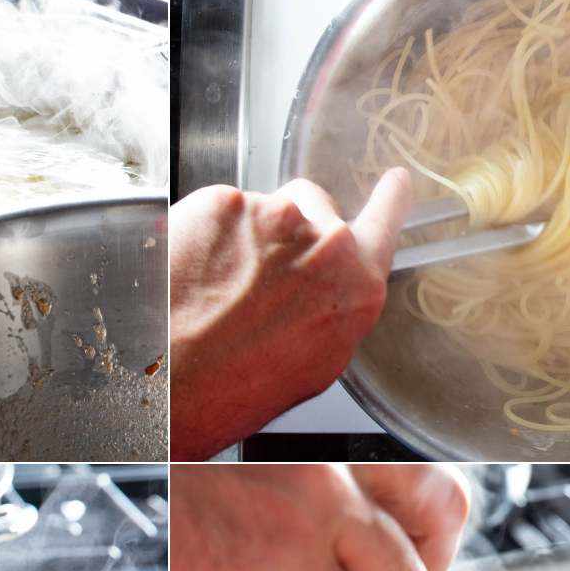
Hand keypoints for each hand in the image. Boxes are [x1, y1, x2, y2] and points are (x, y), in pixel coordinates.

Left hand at [169, 168, 412, 459]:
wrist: (174, 382)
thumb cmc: (237, 388)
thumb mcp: (314, 361)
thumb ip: (332, 305)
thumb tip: (324, 290)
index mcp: (355, 286)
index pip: (385, 222)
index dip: (388, 200)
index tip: (395, 183)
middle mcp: (324, 243)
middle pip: (312, 205)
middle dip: (287, 228)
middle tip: (253, 274)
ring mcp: (274, 216)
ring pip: (260, 208)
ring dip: (242, 234)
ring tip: (215, 287)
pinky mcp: (224, 204)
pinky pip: (218, 210)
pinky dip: (205, 234)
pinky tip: (193, 274)